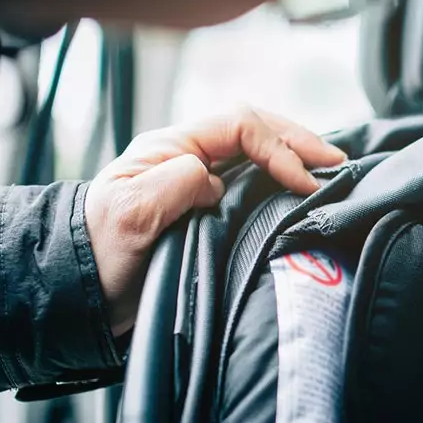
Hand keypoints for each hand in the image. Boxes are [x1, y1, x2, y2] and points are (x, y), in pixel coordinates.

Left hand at [83, 106, 346, 334]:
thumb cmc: (101, 254)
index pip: (239, 125)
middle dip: (299, 141)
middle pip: (255, 128)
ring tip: (332, 172)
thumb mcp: (130, 214)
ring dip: (296, 156)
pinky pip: (253, 183)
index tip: (304, 183)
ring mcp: (198, 181)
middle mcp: (187, 157)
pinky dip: (284, 182)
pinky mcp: (207, 209)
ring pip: (257, 152)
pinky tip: (305, 193)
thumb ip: (174, 184)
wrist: (84, 296)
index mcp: (170, 148)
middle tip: (338, 163)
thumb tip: (215, 176)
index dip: (278, 148)